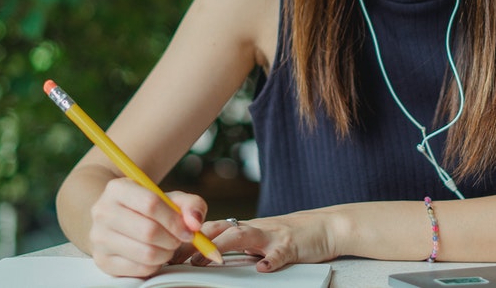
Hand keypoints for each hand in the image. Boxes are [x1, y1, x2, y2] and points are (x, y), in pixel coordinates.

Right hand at [87, 178, 207, 276]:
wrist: (117, 220)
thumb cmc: (147, 208)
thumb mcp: (170, 199)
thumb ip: (190, 204)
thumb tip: (194, 222)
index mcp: (118, 189)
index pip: (151, 203)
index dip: (175, 220)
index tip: (189, 230)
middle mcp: (102, 212)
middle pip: (148, 231)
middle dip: (172, 239)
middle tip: (179, 239)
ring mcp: (99, 238)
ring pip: (145, 253)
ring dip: (166, 254)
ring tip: (168, 247)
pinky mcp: (102, 261)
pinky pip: (138, 269)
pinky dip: (154, 265)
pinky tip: (155, 256)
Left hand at [184, 211, 337, 271]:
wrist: (327, 226)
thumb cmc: (292, 236)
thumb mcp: (262, 239)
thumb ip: (239, 246)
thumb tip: (207, 258)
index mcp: (246, 228)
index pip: (211, 230)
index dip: (189, 239)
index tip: (168, 252)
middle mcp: (255, 228)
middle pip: (220, 230)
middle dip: (196, 242)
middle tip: (176, 257)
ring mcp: (273, 235)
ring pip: (243, 236)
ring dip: (222, 247)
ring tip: (206, 260)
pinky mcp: (291, 245)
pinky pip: (280, 253)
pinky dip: (271, 260)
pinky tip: (262, 269)